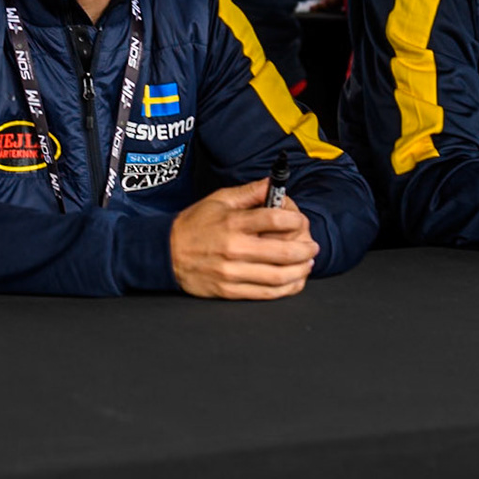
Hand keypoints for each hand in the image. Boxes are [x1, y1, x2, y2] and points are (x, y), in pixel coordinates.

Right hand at [170, 178, 320, 299]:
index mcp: (232, 222)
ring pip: (279, 276)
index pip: (275, 219)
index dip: (295, 219)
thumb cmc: (193, 225)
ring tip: (307, 264)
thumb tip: (273, 184)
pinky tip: (294, 281)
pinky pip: (266, 293)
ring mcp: (232, 272)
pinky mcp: (230, 290)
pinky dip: (286, 289)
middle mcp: (234, 248)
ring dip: (301, 271)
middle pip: (283, 251)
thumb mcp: (218, 200)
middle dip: (306, 249)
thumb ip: (248, 192)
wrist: (166, 253)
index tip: (300, 220)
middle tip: (312, 246)